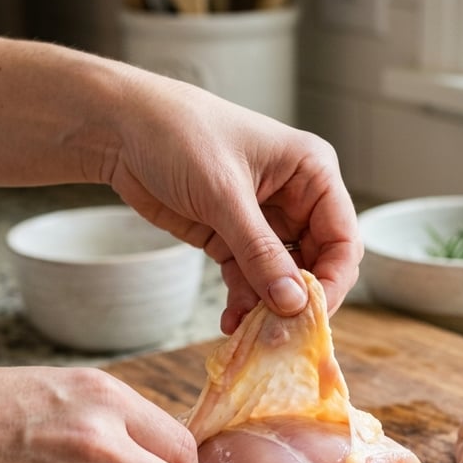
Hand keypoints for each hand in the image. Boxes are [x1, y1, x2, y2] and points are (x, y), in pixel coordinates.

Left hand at [105, 70, 362, 333]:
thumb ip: (260, 252)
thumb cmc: (177, 135)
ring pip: (284, 278)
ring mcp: (265, 221)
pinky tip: (231, 322)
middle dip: (299, 300)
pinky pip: (251, 280)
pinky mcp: (234, 238)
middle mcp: (297, 198)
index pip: (342, 239)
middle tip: (280, 333)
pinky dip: (244, 302)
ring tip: (251, 334)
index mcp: (311, 173)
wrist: (120, 128)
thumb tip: (294, 303)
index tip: (311, 315)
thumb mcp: (224, 195)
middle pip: (317, 264)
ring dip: (269, 307)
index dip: (332, 280)